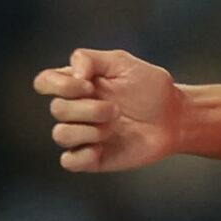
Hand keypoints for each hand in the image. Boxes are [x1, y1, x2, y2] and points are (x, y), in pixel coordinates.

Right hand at [37, 47, 183, 172]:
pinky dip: (83, 155)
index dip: (59, 85)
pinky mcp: (91, 158)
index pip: (44, 82)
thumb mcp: (124, 63)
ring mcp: (83, 135)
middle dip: (88, 108)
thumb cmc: (151, 88)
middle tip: (116, 109)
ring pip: (60, 134)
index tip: (88, 84)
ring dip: (89, 130)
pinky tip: (103, 147)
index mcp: (78, 85)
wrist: (175, 118)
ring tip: (114, 126)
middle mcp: (76, 109)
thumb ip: (91, 59)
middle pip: (57, 109)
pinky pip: (69, 161)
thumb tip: (72, 75)